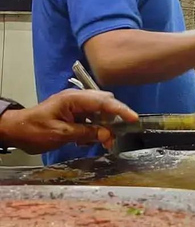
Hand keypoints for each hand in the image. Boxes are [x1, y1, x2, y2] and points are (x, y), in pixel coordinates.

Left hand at [0, 90, 137, 153]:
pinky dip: (94, 129)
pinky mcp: (74, 113)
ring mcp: (76, 105)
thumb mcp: (61, 134)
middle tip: (116, 136)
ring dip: (104, 126)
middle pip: (105, 104)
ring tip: (104, 142)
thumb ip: (85, 133)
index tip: (133, 119)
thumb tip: (107, 134)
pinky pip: (91, 118)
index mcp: (75, 99)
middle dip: (114, 119)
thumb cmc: (34, 130)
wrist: (14, 131)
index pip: (104, 101)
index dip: (121, 110)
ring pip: (99, 112)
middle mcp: (78, 99)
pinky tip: (89, 140)